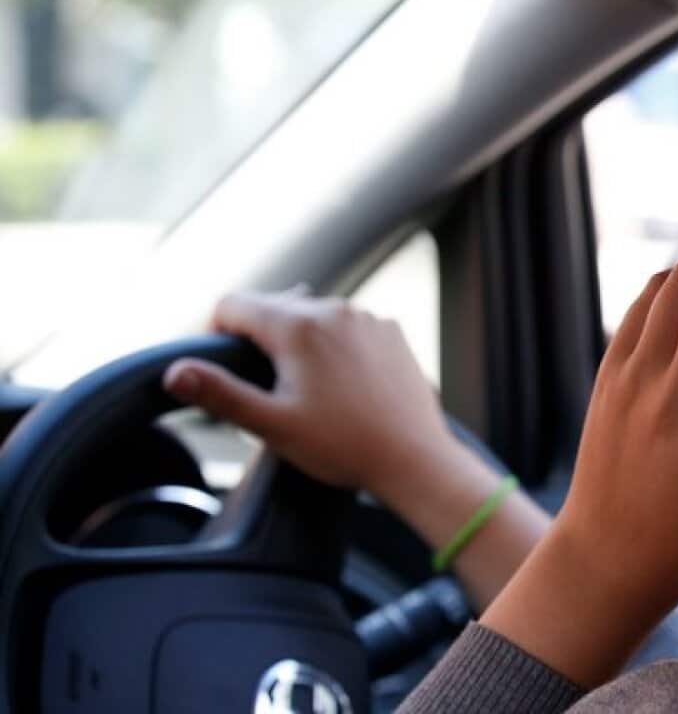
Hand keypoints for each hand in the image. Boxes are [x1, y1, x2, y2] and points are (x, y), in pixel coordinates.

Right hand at [163, 291, 455, 500]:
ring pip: (312, 316)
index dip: (213, 330)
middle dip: (256, 337)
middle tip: (256, 384)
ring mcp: (367, 319)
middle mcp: (334, 309)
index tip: (216, 363)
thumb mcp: (272, 425)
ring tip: (299, 387)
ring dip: (296, 340)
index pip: (233, 304)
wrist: (415, 458)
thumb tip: (177, 372)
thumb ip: (221, 394)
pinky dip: (333, 346)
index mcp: (298, 325)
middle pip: (273, 306)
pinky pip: (347, 328)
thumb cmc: (344, 446)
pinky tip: (337, 384)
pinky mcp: (391, 333)